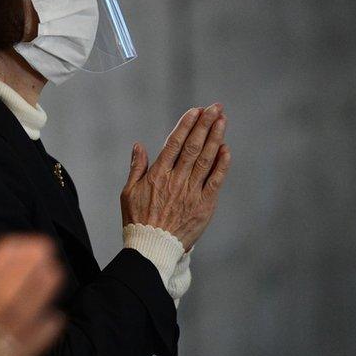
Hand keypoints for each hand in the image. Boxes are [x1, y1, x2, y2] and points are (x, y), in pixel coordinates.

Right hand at [120, 104, 231, 250]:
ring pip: (206, 159)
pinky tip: (226, 149)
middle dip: (205, 124)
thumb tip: (139, 145)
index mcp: (157, 175)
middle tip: (215, 107)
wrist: (152, 247)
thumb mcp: (129, 192)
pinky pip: (215, 181)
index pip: (174, 143)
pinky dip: (221, 165)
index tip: (195, 110)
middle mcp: (176, 180)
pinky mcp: (204, 205)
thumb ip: (136, 167)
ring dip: (215, 138)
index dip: (186, 125)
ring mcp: (191, 192)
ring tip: (222, 120)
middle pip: (193, 146)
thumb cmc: (137, 220)